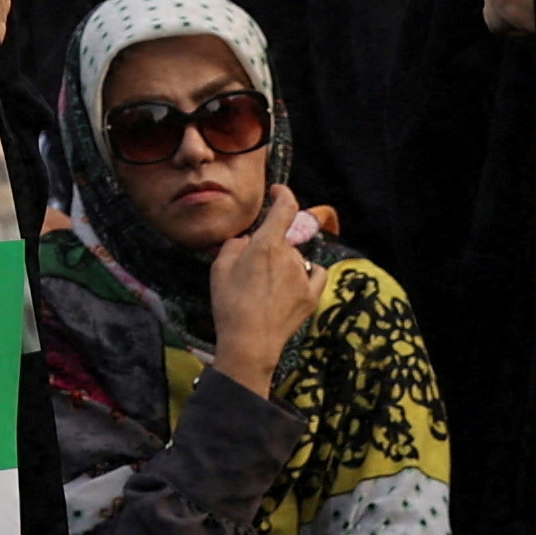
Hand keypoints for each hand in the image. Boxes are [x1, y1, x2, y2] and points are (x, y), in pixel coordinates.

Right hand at [205, 184, 327, 395]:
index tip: (278, 191)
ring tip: (265, 287)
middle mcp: (290, 256)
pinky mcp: (311, 296)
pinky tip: (297, 281)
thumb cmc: (229, 304)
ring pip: (296, 257)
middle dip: (271, 245)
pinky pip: (316, 273)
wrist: (249, 344)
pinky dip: (308, 272)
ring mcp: (304, 276)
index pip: (285, 207)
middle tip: (251, 268)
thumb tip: (248, 240)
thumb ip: (235, 245)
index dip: (284, 193)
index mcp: (267, 244)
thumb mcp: (219, 268)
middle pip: (284, 239)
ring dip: (284, 263)